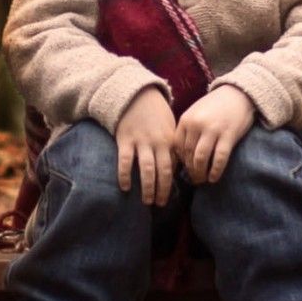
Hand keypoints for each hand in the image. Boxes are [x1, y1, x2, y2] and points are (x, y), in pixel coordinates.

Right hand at [115, 88, 177, 204]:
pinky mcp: (125, 140)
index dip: (175, 182)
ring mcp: (141, 142)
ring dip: (148, 187)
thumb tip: (177, 169)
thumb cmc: (156, 114)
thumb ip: (172, 147)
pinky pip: (125, 161)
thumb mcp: (170, 128)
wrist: (137, 96)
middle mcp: (157, 143)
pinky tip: (125, 187)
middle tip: (160, 204)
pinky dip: (125, 175)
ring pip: (146, 169)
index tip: (174, 196)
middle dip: (163, 190)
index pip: (175, 166)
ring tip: (147, 201)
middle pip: (163, 171)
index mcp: (171, 141)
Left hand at [173, 85, 255, 182]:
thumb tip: (182, 156)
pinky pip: (219, 158)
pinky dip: (215, 171)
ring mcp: (212, 130)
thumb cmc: (216, 106)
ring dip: (200, 173)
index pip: (178, 147)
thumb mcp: (196, 113)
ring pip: (201, 159)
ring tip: (203, 180)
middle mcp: (196, 125)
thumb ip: (188, 130)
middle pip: (188, 154)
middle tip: (194, 179)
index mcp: (186, 119)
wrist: (238, 93)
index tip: (185, 169)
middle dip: (190, 170)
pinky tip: (214, 178)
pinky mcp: (228, 135)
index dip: (181, 161)